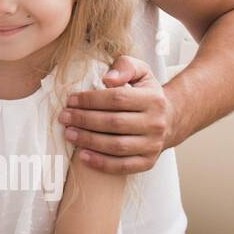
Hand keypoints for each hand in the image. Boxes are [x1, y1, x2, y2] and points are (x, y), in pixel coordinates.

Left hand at [58, 55, 177, 173]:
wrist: (169, 118)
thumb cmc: (145, 93)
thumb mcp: (140, 72)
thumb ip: (125, 67)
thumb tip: (108, 79)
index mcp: (153, 99)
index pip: (118, 99)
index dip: (91, 100)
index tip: (70, 100)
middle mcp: (156, 123)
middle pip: (115, 123)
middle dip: (85, 120)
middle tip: (64, 117)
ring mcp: (153, 145)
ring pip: (117, 146)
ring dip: (89, 141)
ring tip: (69, 134)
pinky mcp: (148, 162)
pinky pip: (123, 166)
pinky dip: (102, 163)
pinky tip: (83, 156)